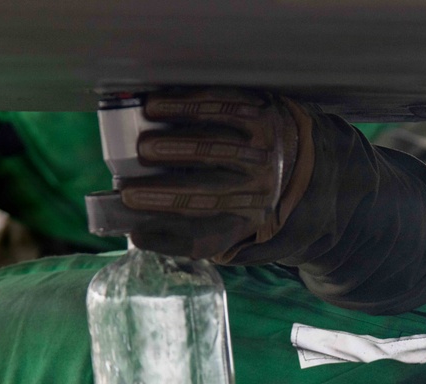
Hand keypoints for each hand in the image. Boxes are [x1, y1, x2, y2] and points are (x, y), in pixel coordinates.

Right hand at [87, 87, 314, 259]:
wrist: (295, 157)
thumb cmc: (238, 196)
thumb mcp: (222, 225)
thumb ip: (182, 236)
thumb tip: (137, 235)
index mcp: (250, 215)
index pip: (206, 223)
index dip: (168, 218)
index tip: (131, 209)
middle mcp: (262, 184)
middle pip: (211, 188)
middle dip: (168, 188)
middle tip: (131, 180)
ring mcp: (264, 147)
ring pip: (216, 146)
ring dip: (175, 143)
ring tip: (140, 144)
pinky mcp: (260, 111)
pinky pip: (221, 106)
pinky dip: (185, 106)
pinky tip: (155, 106)